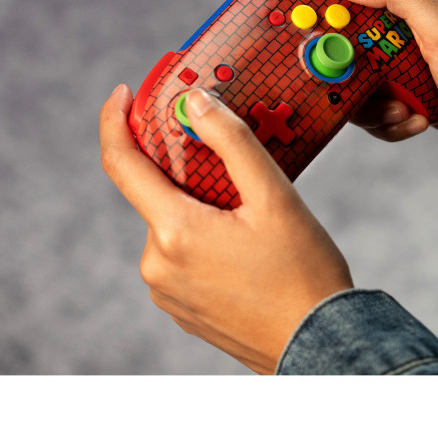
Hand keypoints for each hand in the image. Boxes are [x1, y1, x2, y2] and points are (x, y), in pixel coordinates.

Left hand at [99, 84, 352, 374]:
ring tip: (248, 215)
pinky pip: (180, 257)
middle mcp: (157, 265)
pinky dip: (201, 237)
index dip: (116, 121)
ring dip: (197, 207)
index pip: (121, 164)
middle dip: (184, 171)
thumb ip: (232, 141)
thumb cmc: (303, 272)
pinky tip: (242, 247)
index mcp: (174, 232)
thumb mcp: (274, 196)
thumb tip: (197, 102)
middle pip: (155, 195)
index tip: (124, 94)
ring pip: (170, 226)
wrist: (321, 345)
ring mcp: (166, 292)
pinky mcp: (180, 310)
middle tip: (228, 163)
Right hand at [236, 0, 437, 153]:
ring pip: (335, 69)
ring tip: (401, 107)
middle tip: (304, 67)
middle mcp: (381, 13)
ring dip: (358, 98)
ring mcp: (381, 52)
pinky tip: (415, 119)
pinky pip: (359, 104)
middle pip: (319, 17)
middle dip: (306, 45)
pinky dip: (382, 120)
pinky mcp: (386, 85)